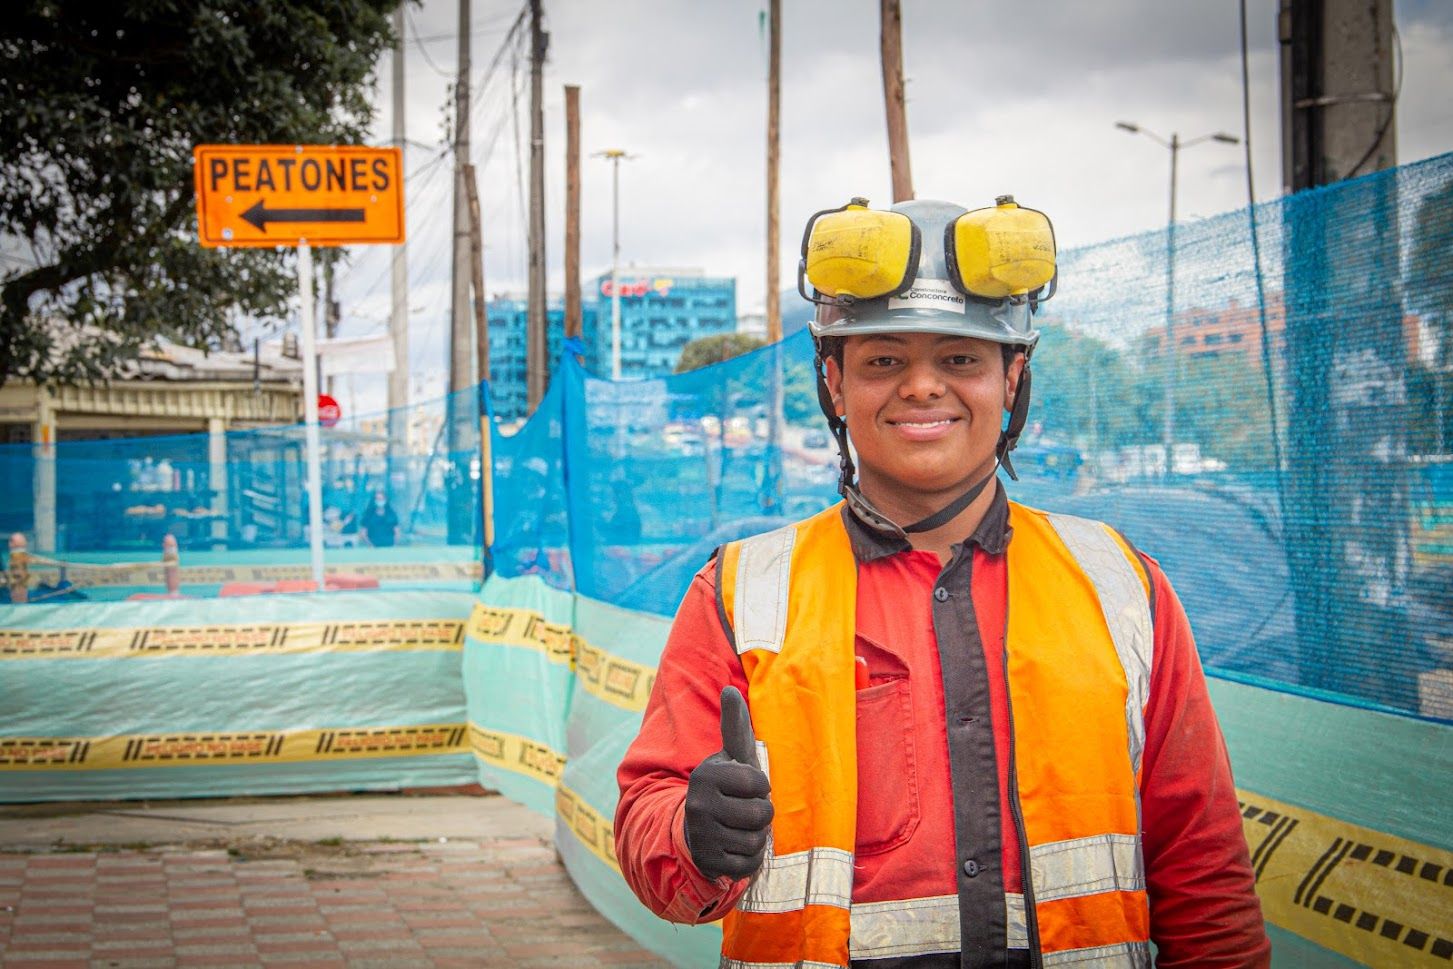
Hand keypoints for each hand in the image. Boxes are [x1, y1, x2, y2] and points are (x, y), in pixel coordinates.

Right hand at [683, 686, 773, 879]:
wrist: (697, 830)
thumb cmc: (726, 788)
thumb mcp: (730, 758)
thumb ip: (734, 726)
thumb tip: (729, 690)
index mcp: (707, 775)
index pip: (760, 784)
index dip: (760, 787)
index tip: (746, 787)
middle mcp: (699, 804)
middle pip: (761, 815)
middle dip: (761, 815)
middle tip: (744, 811)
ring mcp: (702, 835)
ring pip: (756, 841)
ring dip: (755, 837)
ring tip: (739, 829)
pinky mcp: (708, 862)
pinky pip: (748, 864)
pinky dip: (749, 859)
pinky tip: (734, 847)